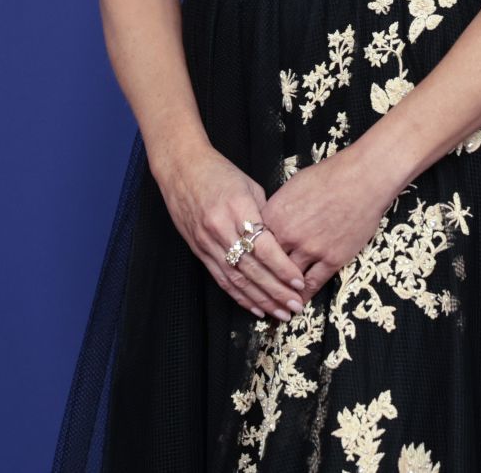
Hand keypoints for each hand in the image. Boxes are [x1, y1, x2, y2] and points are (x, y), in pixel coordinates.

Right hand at [153, 145, 309, 320]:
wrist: (180, 167)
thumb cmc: (219, 172)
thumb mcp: (249, 185)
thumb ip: (265, 215)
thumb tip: (284, 242)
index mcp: (237, 208)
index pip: (263, 246)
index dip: (282, 267)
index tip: (300, 282)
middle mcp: (220, 228)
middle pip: (252, 268)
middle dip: (276, 291)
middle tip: (296, 306)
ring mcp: (207, 242)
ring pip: (237, 279)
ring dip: (260, 299)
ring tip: (281, 313)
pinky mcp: (199, 250)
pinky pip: (222, 278)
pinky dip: (240, 296)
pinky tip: (256, 308)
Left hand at [259, 144, 404, 304]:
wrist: (363, 179)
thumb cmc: (328, 176)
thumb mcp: (292, 187)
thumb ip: (278, 210)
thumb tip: (271, 223)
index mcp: (275, 215)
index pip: (254, 244)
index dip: (251, 258)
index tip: (248, 270)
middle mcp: (288, 235)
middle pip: (268, 266)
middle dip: (262, 283)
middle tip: (258, 296)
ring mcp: (310, 249)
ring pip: (289, 280)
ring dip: (282, 295)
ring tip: (277, 306)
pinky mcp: (332, 259)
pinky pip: (313, 284)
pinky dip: (304, 296)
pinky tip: (299, 302)